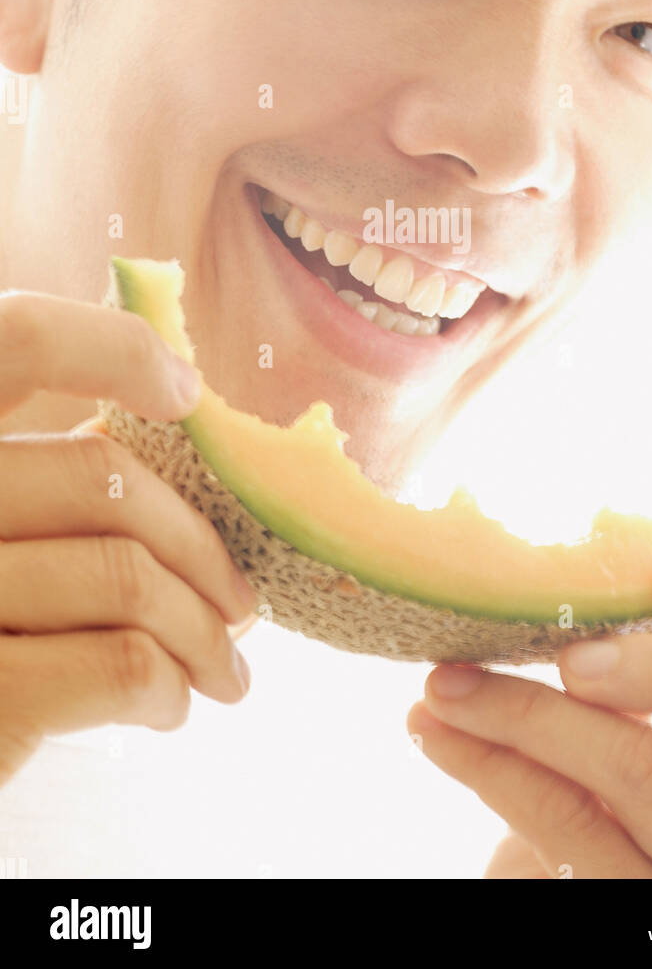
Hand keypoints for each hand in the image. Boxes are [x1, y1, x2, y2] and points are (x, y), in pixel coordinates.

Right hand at [0, 290, 256, 787]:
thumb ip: (35, 478)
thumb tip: (161, 439)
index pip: (16, 338)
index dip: (109, 347)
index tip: (183, 392)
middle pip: (100, 475)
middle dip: (196, 542)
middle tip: (239, 599)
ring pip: (126, 577)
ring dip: (201, 629)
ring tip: (222, 665)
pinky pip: (120, 664)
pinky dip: (167, 685)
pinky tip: (168, 704)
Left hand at [406, 553, 651, 877]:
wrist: (589, 902)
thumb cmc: (617, 820)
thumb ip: (648, 679)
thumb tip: (578, 560)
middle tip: (573, 648)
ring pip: (648, 775)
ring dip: (531, 711)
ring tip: (446, 681)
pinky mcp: (641, 922)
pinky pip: (572, 833)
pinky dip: (493, 770)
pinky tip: (438, 734)